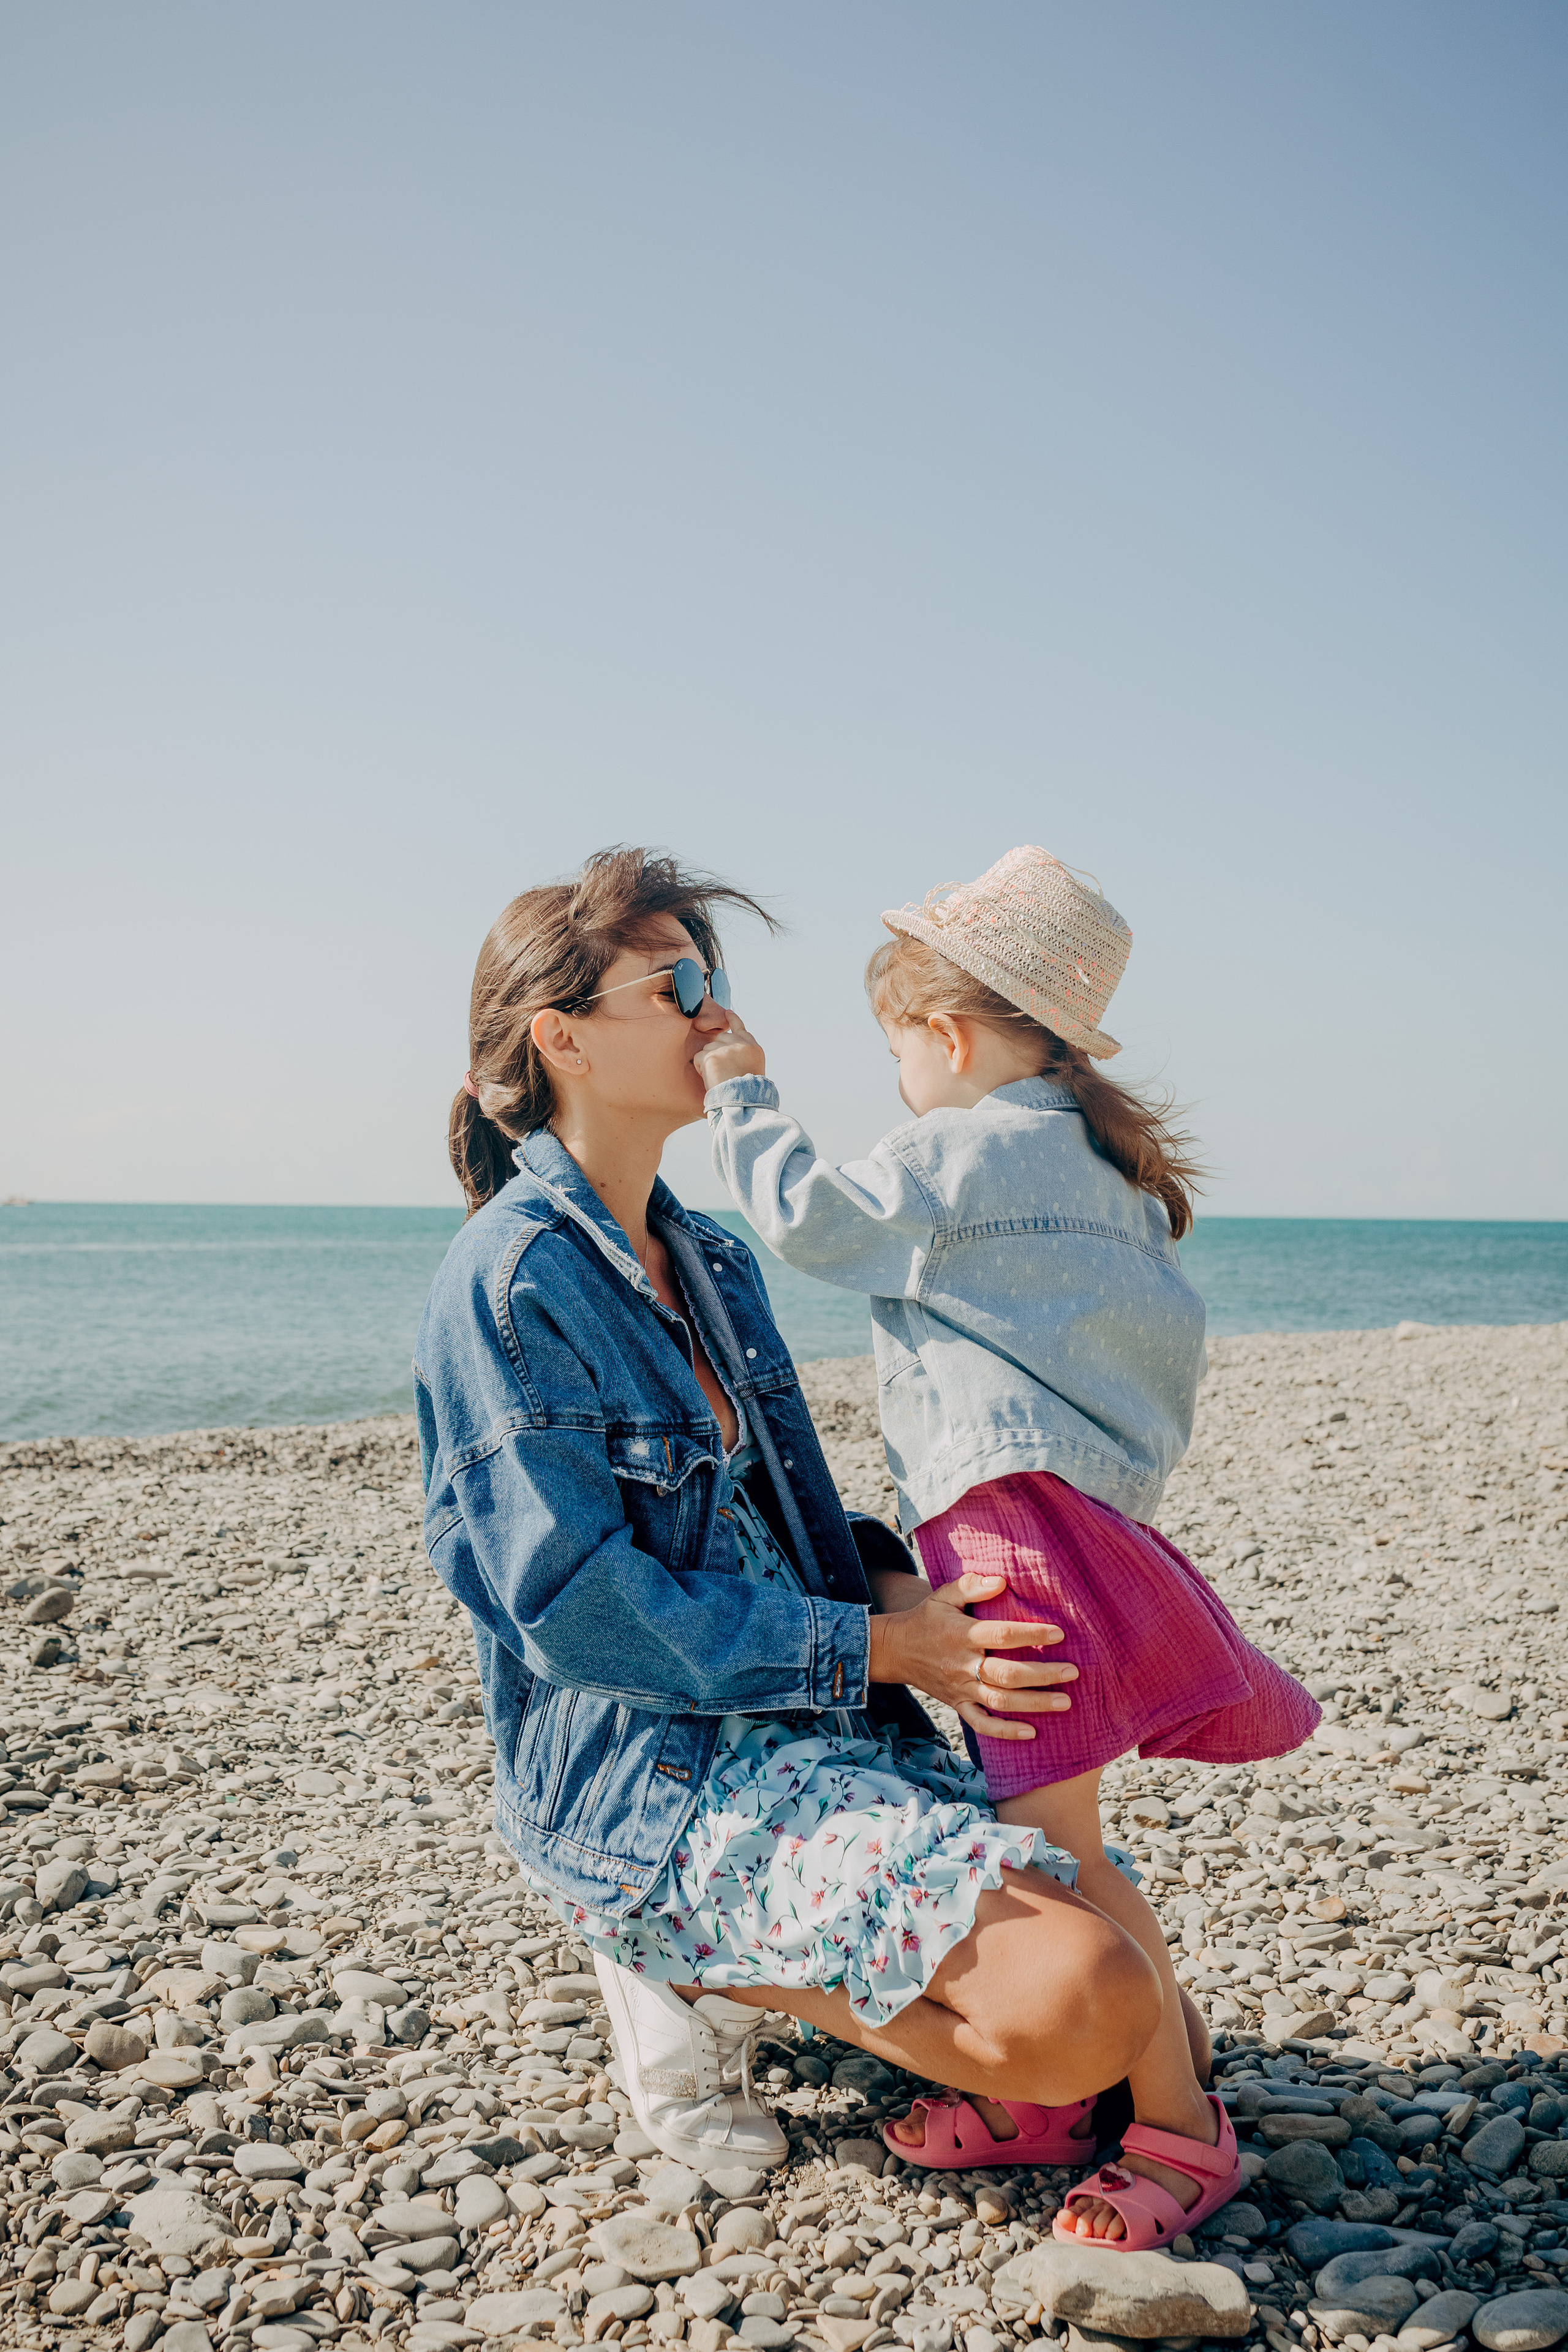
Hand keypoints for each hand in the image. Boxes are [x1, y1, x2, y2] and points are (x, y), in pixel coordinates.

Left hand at [693, 1014, 766, 1090]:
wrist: (743, 1100)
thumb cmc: (748, 1091)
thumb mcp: (754, 1068)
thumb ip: (744, 1055)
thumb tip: (730, 1053)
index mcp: (753, 1047)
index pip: (740, 1028)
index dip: (733, 1020)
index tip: (727, 1012)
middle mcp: (741, 1044)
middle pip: (721, 1038)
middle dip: (717, 1050)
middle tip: (722, 1069)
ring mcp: (726, 1048)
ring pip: (708, 1048)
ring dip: (709, 1061)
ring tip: (719, 1076)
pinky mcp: (712, 1055)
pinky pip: (699, 1058)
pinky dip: (700, 1068)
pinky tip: (711, 1077)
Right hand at [867, 1571, 1076, 1741]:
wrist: (894, 1650)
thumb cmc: (926, 1619)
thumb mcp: (943, 1595)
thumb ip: (971, 1586)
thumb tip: (1001, 1581)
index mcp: (962, 1635)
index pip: (1002, 1635)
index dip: (1031, 1633)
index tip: (1059, 1633)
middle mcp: (963, 1665)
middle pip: (1007, 1674)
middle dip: (1042, 1675)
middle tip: (1073, 1672)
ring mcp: (960, 1689)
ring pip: (1000, 1701)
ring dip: (1034, 1704)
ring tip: (1065, 1702)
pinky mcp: (957, 1705)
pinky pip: (981, 1724)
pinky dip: (1005, 1732)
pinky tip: (1031, 1732)